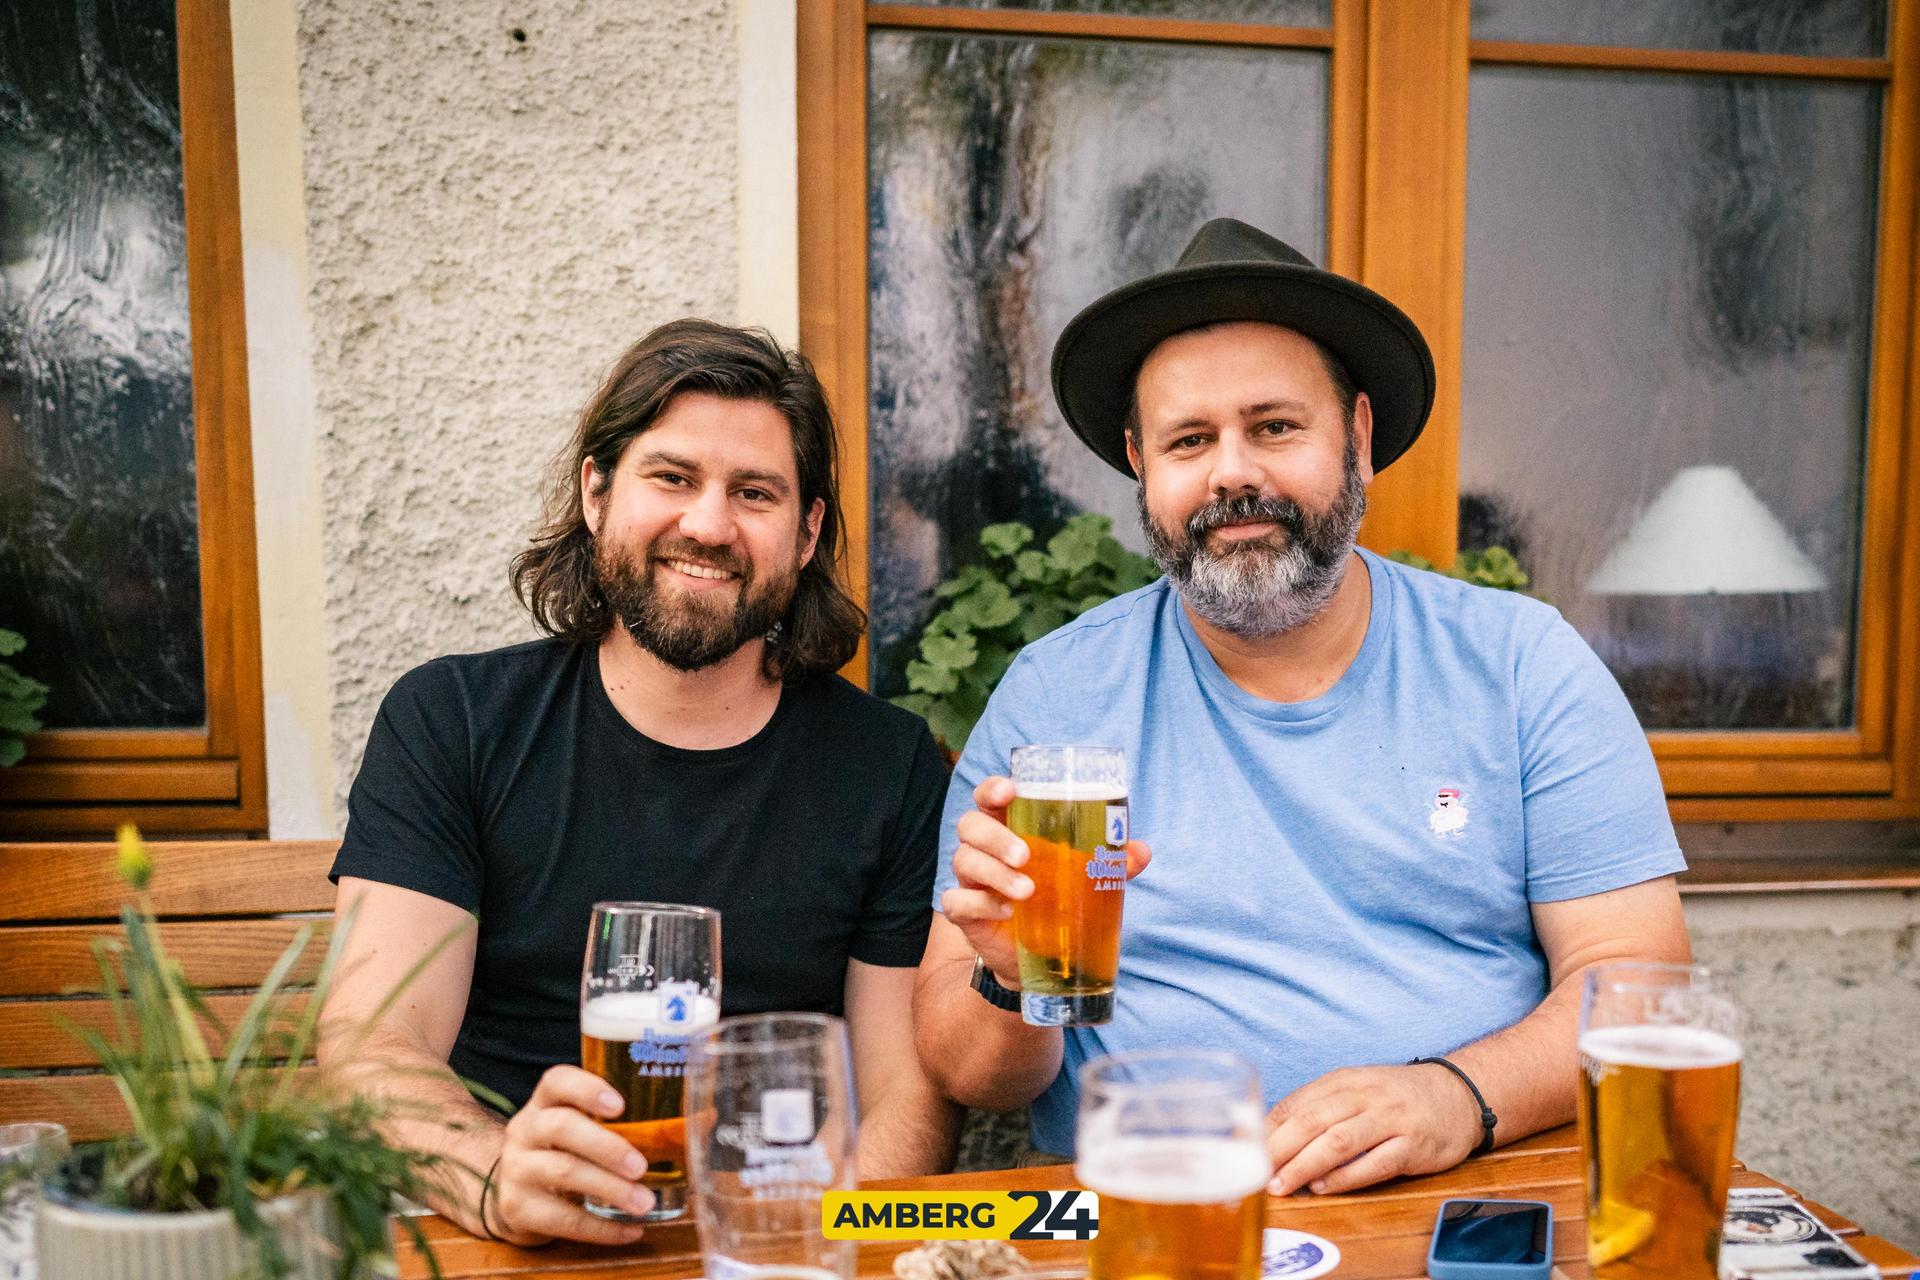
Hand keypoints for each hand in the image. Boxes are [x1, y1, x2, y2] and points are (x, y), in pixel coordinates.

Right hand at [487, 1065, 653, 1245]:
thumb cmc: (564, 1151)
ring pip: (563, 1172)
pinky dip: (601, 1228)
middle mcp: (526, 1129)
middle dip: (606, 1146)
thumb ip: (628, 1121)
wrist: (512, 1192)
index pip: (557, 1081)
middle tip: (641, 1166)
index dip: (588, 1089)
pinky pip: (562, 1219)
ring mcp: (518, 1169)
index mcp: (545, 1102)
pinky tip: (630, 1229)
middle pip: (562, 1127)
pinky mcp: (518, 1209)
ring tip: (644, 1201)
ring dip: (610, 1188)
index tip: (620, 1105)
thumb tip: (704, 1117)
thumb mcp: (582, 1127)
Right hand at [939, 775, 1150, 988]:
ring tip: (1027, 891)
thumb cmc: (1060, 897)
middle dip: (994, 836)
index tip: (1009, 791)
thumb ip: (1110, 861)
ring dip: (994, 873)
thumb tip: (1140, 850)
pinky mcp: (966, 914)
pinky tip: (1007, 912)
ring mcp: (972, 881)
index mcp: (1009, 827)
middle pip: (970, 825)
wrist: (1045, 954)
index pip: (988, 797)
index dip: (992, 789)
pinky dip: (981, 904)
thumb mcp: (1087, 877)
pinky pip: (958, 902)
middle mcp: (984, 849)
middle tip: (1025, 855)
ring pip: (963, 861)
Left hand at [1263, 1063, 1483, 1195]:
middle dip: (1280, 1150)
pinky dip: (1346, 1177)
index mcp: (1344, 1080)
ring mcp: (1390, 1119)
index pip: (1297, 1103)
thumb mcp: (1357, 1088)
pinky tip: (1325, 1187)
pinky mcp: (1413, 1145)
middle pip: (1312, 1121)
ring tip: (1284, 1185)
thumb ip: (1321, 1106)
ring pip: (1339, 1141)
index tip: (1247, 1151)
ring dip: (1305, 1165)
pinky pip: (1375, 1163)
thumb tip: (1274, 1134)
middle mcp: (1365, 1095)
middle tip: (1258, 1174)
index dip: (1269, 1129)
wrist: (1458, 1094)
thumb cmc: (1396, 1097)